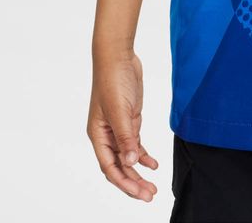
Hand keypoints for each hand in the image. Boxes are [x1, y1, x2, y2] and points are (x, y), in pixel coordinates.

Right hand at [86, 50, 159, 201]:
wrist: (118, 57)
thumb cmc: (112, 80)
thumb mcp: (120, 110)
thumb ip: (126, 137)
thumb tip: (131, 162)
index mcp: (98, 135)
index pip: (110, 167)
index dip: (124, 182)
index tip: (139, 193)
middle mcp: (106, 135)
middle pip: (120, 166)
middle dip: (133, 182)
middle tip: (150, 195)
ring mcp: (118, 128)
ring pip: (128, 157)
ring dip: (139, 172)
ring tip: (152, 186)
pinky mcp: (129, 119)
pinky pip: (135, 143)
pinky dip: (143, 155)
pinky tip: (153, 164)